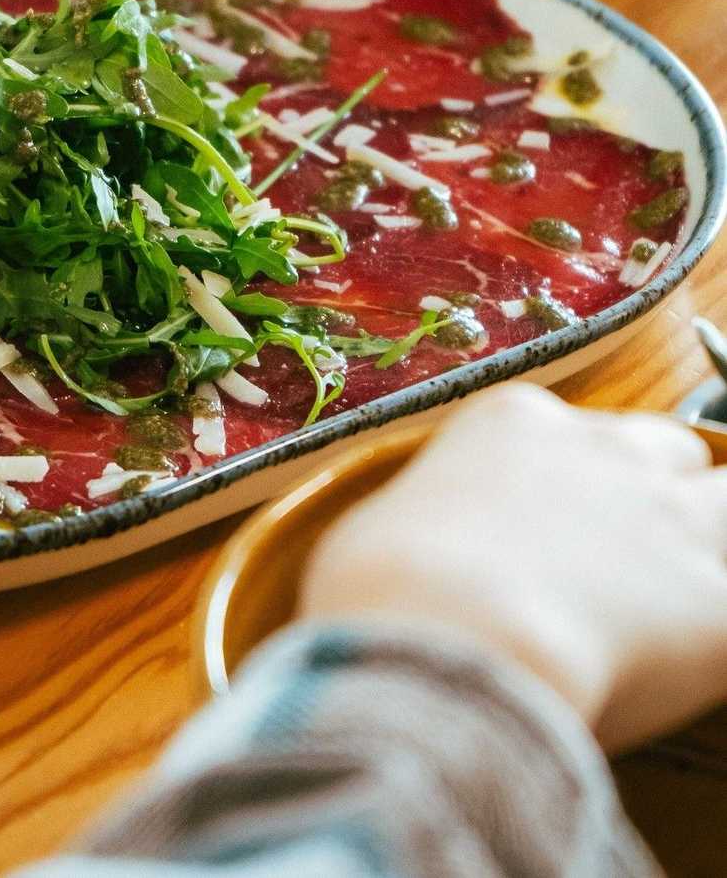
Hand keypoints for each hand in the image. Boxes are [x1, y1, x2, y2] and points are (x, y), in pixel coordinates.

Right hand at [302, 383, 726, 749]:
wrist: (448, 636)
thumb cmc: (384, 585)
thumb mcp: (385, 528)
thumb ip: (435, 525)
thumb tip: (434, 554)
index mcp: (516, 423)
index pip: (572, 434)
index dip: (567, 484)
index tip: (546, 529)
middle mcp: (603, 449)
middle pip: (667, 451)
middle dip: (656, 494)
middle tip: (620, 563)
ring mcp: (668, 514)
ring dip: (706, 539)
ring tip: (667, 598)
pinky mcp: (718, 596)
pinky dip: (712, 621)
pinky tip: (684, 654)